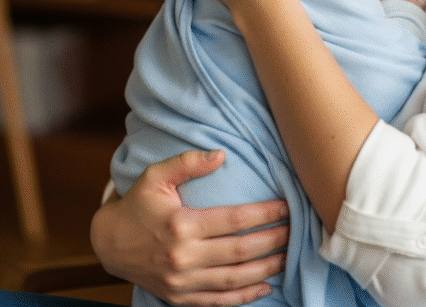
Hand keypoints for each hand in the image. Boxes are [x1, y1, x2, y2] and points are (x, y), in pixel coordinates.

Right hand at [90, 151, 288, 306]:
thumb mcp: (156, 175)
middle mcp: (183, 258)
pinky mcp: (180, 298)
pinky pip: (219, 301)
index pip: (234, 220)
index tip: (286, 206)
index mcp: (181, 226)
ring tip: (289, 255)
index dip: (265, 214)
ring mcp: (182, 283)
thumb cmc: (138, 204)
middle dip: (273, 240)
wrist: (109, 243)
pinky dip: (245, 297)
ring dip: (266, 269)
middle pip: (240, 252)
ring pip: (234, 280)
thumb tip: (221, 155)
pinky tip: (266, 286)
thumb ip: (188, 162)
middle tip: (295, 229)